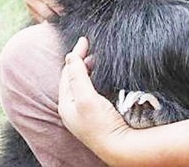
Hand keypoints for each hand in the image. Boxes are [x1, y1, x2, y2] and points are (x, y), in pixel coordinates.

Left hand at [58, 37, 131, 160]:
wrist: (122, 147)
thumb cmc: (101, 125)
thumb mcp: (86, 98)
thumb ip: (77, 76)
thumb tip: (71, 56)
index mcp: (66, 105)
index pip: (67, 73)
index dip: (75, 55)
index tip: (85, 40)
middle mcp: (74, 108)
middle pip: (74, 78)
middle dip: (81, 61)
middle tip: (92, 47)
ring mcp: (87, 111)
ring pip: (84, 83)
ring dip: (89, 69)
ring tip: (98, 58)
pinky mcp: (100, 113)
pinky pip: (94, 90)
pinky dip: (97, 79)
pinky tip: (105, 75)